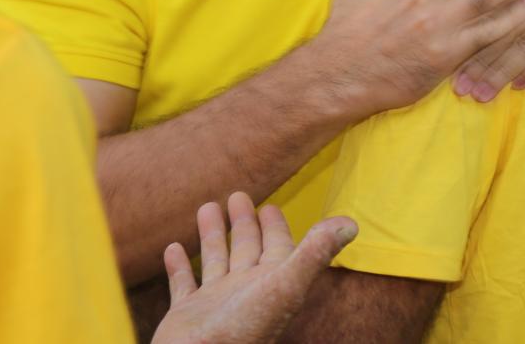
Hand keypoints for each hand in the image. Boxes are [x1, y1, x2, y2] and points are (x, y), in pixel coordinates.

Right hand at [152, 193, 356, 343]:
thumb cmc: (244, 329)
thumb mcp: (284, 285)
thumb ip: (315, 254)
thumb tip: (351, 224)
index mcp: (269, 285)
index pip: (276, 249)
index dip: (275, 227)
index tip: (269, 205)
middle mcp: (243, 293)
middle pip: (246, 250)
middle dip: (244, 224)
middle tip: (237, 195)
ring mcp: (213, 304)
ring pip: (214, 261)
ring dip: (212, 236)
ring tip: (206, 207)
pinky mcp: (185, 314)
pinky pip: (182, 284)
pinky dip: (178, 266)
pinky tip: (173, 247)